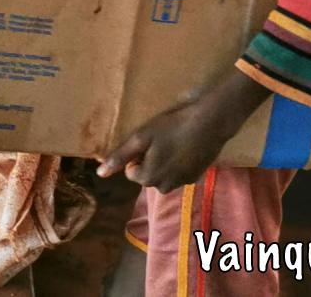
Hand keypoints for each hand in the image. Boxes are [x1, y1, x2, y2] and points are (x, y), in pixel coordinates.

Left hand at [96, 67, 270, 192]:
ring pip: (163, 175)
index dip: (138, 154)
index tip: (150, 140)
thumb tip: (100, 174)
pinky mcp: (196, 177)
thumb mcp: (142, 137)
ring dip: (165, 162)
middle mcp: (164, 187)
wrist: (211, 123)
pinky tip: (187, 147)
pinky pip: (179, 173)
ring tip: (175, 142)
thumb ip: (120, 157)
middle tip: (162, 139)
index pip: (131, 172)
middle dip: (150, 160)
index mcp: (148, 178)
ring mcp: (182, 184)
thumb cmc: (173, 126)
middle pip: (147, 175)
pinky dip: (179, 163)